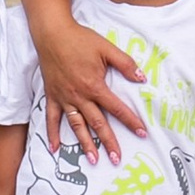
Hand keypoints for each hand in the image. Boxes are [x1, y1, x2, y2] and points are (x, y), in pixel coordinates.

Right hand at [35, 20, 145, 161]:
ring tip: (93, 160)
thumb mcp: (107, 48)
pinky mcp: (52, 96)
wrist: (52, 34)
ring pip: (77, 125)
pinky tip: (55, 148)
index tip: (142, 133)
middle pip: (97, 123)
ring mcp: (65, 98)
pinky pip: (52, 118)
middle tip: (116, 159)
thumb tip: (142, 78)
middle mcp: (80, 96)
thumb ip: (126, 64)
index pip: (117, 108)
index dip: (131, 121)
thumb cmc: (80, 40)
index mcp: (95, 86)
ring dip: (85, 144)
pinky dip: (52, 134)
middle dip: (108, 142)